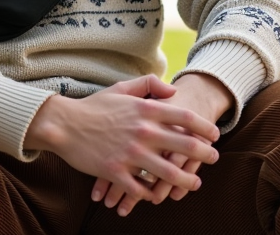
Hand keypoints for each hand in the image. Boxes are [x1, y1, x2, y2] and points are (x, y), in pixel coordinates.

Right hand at [89, 73, 232, 214]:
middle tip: (214, 158)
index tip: (215, 135)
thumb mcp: (121, 88)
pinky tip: (158, 195)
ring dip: (186, 181)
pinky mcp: (116, 172)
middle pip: (185, 146)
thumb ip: (149, 84)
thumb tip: (173, 91)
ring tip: (195, 183)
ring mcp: (130, 154)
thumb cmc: (94, 106)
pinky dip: (152, 194)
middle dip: (205, 155)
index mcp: (145, 110)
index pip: (185, 118)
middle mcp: (142, 132)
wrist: (64, 125)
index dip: (205, 127)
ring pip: (168, 173)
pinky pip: (142, 189)